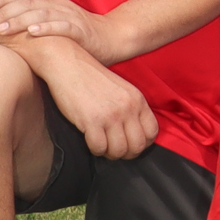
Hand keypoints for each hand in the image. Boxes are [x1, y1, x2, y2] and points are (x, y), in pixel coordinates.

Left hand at [0, 0, 113, 55]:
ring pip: (40, 13)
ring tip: (2, 30)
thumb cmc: (78, 32)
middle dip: (4, 12)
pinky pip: (62, 27)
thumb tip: (5, 14)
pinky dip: (46, 28)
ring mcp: (70, 16)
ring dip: (19, 21)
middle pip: (27, 2)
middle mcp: (59, 4)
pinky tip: (32, 33)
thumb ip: (34, 13)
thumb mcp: (54, 18)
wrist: (112, 38)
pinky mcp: (80, 30)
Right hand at [28, 44, 157, 159]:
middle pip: (138, 146)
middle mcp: (128, 108)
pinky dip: (96, 150)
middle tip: (115, 150)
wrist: (68, 65)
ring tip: (102, 146)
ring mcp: (111, 115)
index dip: (143, 144)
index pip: (152, 132)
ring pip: (119, 150)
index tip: (131, 145)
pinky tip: (91, 141)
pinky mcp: (92, 121)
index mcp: (138, 99)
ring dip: (110, 153)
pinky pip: (99, 148)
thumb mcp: (121, 90)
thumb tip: (133, 133)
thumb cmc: (91, 79)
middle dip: (127, 153)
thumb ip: (130, 108)